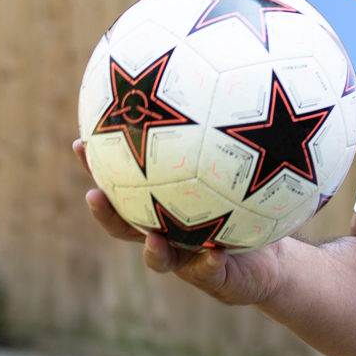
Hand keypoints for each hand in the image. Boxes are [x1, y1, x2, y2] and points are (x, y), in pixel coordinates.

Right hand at [72, 139, 287, 305]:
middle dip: (106, 212)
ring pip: (159, 259)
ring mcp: (187, 259)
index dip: (96, 169)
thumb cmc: (251, 203)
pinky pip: (209, 272)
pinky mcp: (214, 279)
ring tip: (153, 239)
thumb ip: (223, 134)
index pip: (121, 185)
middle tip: (94, 195)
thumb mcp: (240, 163)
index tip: (80, 145)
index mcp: (162, 206)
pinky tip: (216, 252)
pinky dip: (209, 263)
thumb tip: (211, 76)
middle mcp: (166, 233)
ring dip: (153, 250)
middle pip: (124, 226)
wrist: (275, 255)